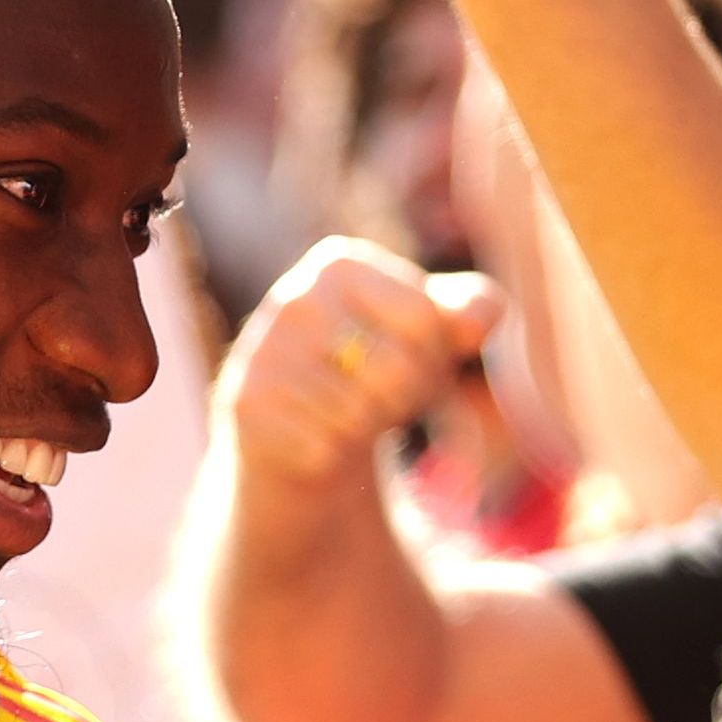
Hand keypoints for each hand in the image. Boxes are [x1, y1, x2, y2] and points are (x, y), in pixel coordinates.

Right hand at [220, 238, 504, 489]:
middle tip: (377, 399)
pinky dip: (330, 458)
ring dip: (365, 431)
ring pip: (358, 415)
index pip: (426, 321)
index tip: (408, 362)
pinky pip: (321, 448)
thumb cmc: (373, 373)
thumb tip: (478, 322)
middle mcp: (294, 297)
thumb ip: (472, 312)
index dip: (435, 361)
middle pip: (396, 369)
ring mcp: (262, 350)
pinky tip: (314, 439)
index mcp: (341, 264)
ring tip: (344, 416)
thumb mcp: (432, 337)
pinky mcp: (244, 404)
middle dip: (403, 400)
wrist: (295, 434)